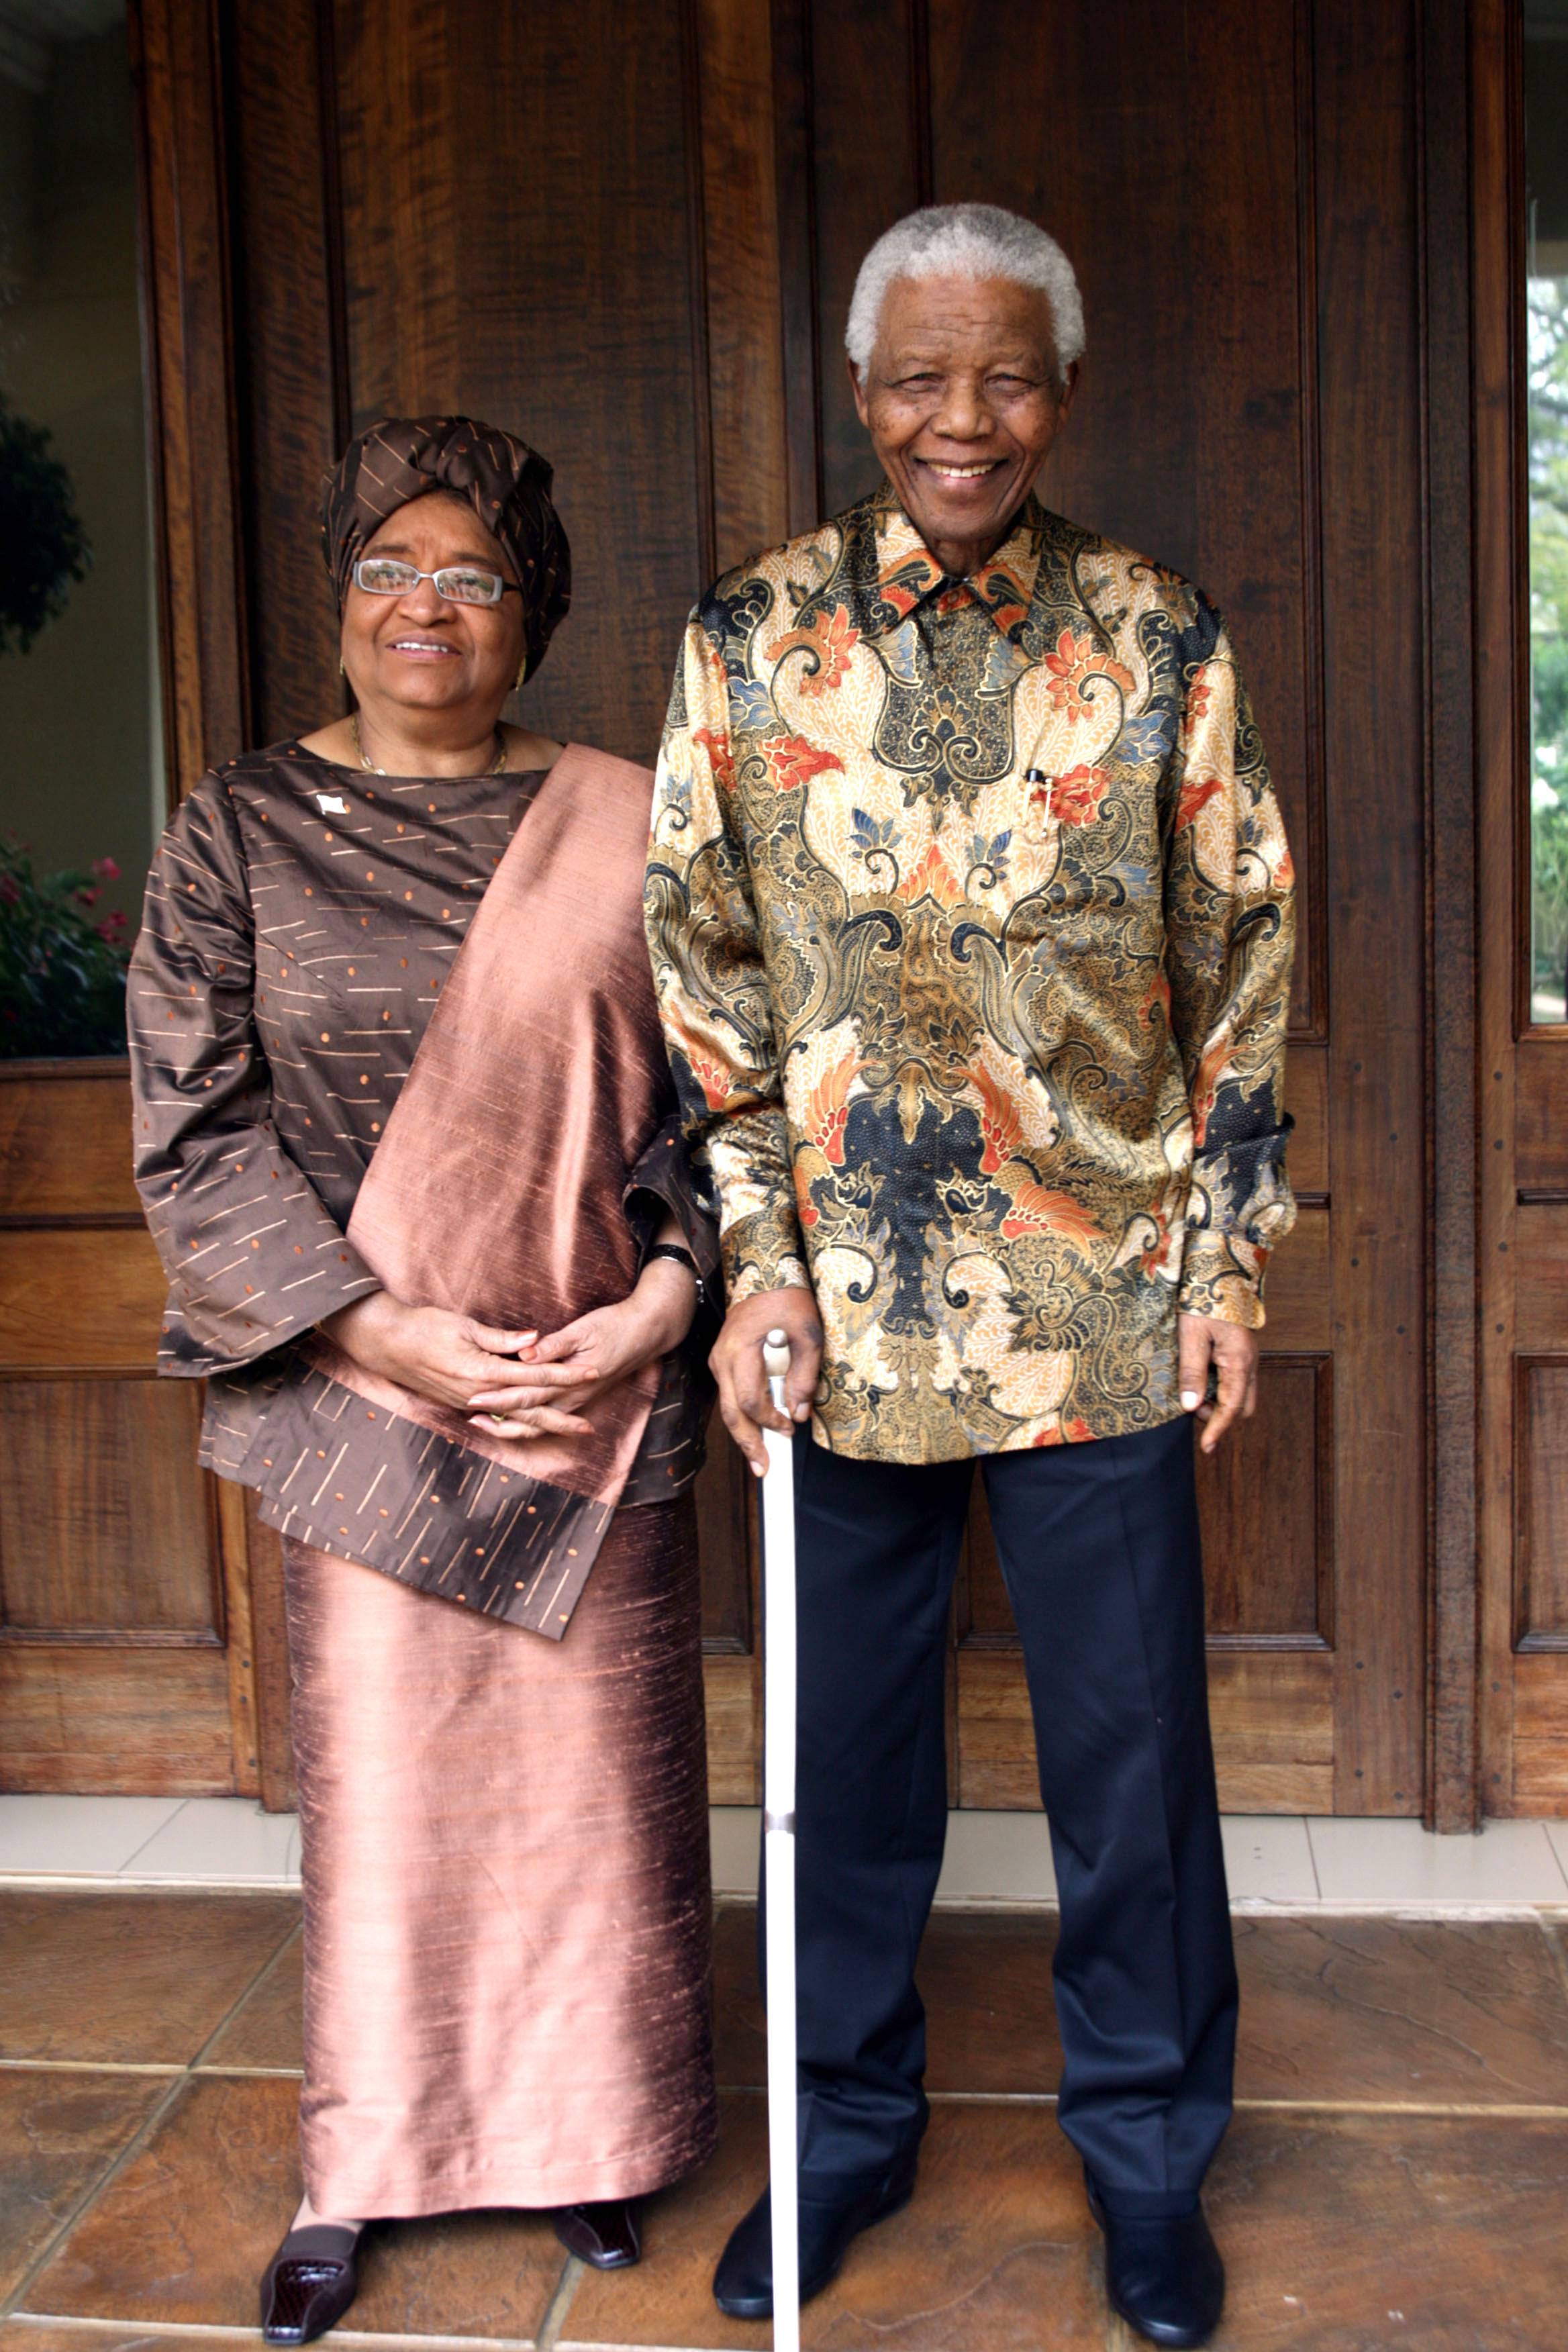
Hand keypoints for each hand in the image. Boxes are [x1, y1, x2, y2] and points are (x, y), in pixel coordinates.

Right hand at [318, 1291, 593, 1438]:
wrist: (386, 1344)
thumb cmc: (424, 1327)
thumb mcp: (465, 1326)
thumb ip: (502, 1338)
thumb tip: (535, 1339)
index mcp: (484, 1373)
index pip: (534, 1376)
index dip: (565, 1375)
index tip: (590, 1373)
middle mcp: (479, 1395)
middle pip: (528, 1410)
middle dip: (560, 1417)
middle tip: (588, 1427)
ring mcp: (469, 1403)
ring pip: (513, 1418)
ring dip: (541, 1424)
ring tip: (566, 1428)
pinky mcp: (460, 1403)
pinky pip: (496, 1418)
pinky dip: (517, 1423)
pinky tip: (531, 1425)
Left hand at [467, 1256, 696, 1436]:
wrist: (646, 1334)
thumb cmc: (614, 1326)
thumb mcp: (584, 1330)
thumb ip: (554, 1344)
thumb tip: (525, 1352)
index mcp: (570, 1380)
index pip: (527, 1394)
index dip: (498, 1398)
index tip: (473, 1398)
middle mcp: (571, 1397)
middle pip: (529, 1416)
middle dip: (497, 1419)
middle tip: (468, 1416)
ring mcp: (575, 1400)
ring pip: (538, 1423)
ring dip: (510, 1426)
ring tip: (482, 1422)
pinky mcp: (577, 1397)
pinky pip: (548, 1417)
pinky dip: (527, 1421)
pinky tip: (508, 1417)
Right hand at [710, 1287, 822, 1475]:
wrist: (767, 1275)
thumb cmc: (788, 1300)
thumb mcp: (808, 1333)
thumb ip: (805, 1374)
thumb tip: (799, 1411)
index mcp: (741, 1351)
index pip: (750, 1400)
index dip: (770, 1421)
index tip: (790, 1429)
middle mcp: (723, 1359)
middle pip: (730, 1412)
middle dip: (747, 1443)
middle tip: (763, 1470)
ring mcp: (719, 1360)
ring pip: (727, 1406)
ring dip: (744, 1433)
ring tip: (760, 1456)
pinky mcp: (723, 1361)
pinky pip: (730, 1394)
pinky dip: (743, 1414)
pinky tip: (757, 1429)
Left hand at [1177, 1310, 1258, 1454]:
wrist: (1220, 1268)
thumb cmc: (1204, 1298)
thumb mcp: (1191, 1336)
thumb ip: (1192, 1372)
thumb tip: (1192, 1407)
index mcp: (1239, 1362)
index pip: (1232, 1408)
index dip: (1218, 1430)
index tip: (1206, 1447)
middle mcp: (1249, 1362)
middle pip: (1242, 1405)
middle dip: (1220, 1414)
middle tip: (1192, 1406)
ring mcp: (1248, 1356)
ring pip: (1239, 1392)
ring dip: (1218, 1398)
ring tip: (1190, 1385)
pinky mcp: (1241, 1350)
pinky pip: (1234, 1377)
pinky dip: (1218, 1384)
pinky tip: (1199, 1374)